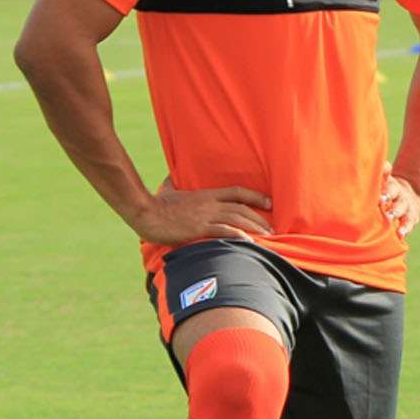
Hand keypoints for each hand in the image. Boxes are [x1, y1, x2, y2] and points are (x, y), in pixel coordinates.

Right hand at [128, 181, 271, 244]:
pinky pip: (223, 231)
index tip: (270, 203)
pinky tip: (248, 242)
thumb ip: (174, 183)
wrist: (146, 213)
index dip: (255, 196)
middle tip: (273, 227)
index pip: (237, 192)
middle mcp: (210, 204)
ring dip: (254, 227)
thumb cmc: (156, 203)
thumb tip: (171, 176)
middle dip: (259, 217)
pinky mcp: (198, 228)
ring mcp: (205, 216)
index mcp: (206, 194)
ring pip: (236, 219)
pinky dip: (237, 236)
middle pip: (241, 208)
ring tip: (268, 236)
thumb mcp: (169, 190)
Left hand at [379, 161, 419, 237]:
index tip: (378, 190)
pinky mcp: (411, 218)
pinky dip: (405, 229)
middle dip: (388, 197)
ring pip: (401, 210)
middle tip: (381, 200)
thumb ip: (381, 173)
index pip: (387, 181)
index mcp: (390, 185)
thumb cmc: (389, 188)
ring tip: (390, 218)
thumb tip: (378, 163)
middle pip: (394, 194)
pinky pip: (408, 224)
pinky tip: (400, 235)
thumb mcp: (386, 179)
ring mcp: (406, 207)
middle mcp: (399, 195)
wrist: (412, 193)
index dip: (383, 182)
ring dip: (396, 213)